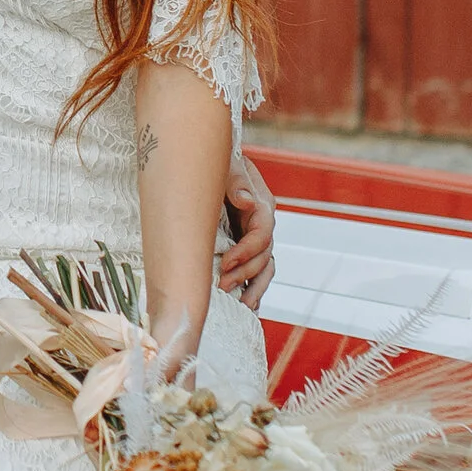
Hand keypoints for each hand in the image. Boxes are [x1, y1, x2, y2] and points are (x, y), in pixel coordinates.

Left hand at [217, 150, 276, 312]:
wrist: (207, 164)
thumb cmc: (217, 164)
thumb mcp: (226, 167)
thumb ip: (236, 181)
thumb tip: (246, 200)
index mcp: (262, 206)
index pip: (262, 236)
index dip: (246, 252)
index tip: (225, 263)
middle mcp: (262, 225)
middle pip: (264, 256)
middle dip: (244, 274)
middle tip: (223, 286)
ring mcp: (255, 238)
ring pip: (264, 269)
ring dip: (254, 288)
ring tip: (241, 306)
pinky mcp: (245, 248)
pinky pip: (256, 272)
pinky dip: (253, 288)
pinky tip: (246, 306)